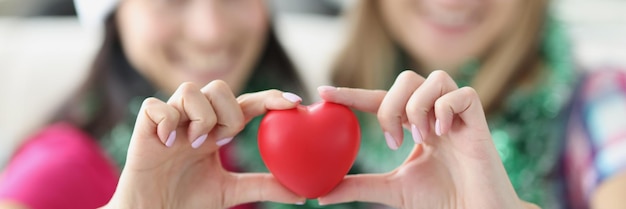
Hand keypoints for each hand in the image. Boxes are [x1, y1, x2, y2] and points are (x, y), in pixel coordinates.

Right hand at [103, 81, 305, 208]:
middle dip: (227, 112)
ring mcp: (171, 120)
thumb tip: (303, 194)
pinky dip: (166, 121)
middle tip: (221, 141)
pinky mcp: (145, 126)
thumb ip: (263, 186)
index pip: (246, 104)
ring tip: (194, 144)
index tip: (294, 103)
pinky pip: (155, 106)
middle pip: (218, 87)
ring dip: (200, 117)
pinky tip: (169, 144)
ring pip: (189, 90)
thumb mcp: (230, 192)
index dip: (269, 98)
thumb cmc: (187, 199)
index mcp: (217, 129)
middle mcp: (195, 118)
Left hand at [317, 70, 529, 208]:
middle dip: (392, 105)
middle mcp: (435, 113)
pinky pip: (462, 93)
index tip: (322, 92)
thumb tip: (321, 194)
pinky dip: (446, 110)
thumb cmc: (441, 200)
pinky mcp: (479, 120)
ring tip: (422, 138)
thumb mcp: (392, 190)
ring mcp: (458, 114)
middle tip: (394, 141)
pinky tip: (443, 136)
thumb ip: (360, 186)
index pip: (380, 99)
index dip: (353, 93)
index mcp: (415, 124)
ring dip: (418, 107)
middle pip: (407, 78)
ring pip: (433, 78)